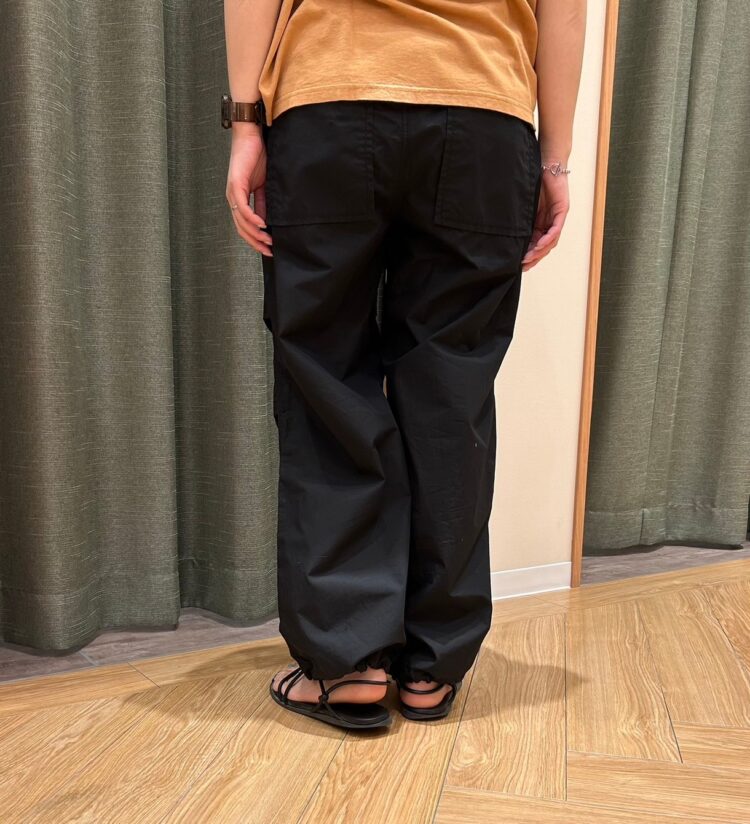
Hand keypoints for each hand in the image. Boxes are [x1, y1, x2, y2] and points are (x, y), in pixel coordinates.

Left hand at [226, 127, 272, 256]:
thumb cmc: (258, 156)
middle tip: (269, 251)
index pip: (245, 226)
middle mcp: (234, 198)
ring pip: (242, 221)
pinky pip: (244, 207)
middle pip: (241, 228)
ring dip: (255, 234)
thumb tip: (268, 220)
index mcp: (240, 199)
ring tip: (268, 241)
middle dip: (255, 242)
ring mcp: (233, 192)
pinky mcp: (236, 184)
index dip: (255, 239)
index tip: (268, 249)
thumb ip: (265, 203)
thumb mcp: (265, 185)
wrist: (251, 135)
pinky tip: (262, 225)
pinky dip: (252, 218)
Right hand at [521, 170, 569, 270]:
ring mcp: (557, 217)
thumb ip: (520, 218)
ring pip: (551, 241)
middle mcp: (550, 222)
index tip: (519, 263)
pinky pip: (556, 229)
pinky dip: (548, 238)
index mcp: (541, 221)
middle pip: (544, 246)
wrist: (546, 163)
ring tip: (529, 258)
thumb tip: (505, 231)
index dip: (529, 254)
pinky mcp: (562, 210)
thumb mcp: (524, 204)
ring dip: (539, 251)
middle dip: (534, 257)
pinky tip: (540, 245)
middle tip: (523, 266)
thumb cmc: (533, 180)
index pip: (536, 243)